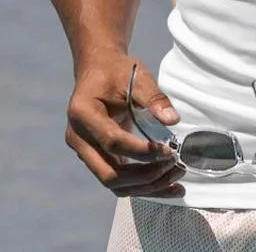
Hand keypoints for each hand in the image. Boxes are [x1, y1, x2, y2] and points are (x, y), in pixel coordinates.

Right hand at [65, 50, 185, 197]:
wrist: (99, 70)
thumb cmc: (117, 71)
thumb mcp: (137, 77)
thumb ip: (154, 98)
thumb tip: (173, 120)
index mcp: (83, 114)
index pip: (112, 142)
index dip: (141, 151)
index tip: (169, 151)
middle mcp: (78, 139)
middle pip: (109, 174)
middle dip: (145, 176)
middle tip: (175, 166)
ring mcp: (85, 152)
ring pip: (114, 184)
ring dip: (146, 186)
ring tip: (177, 178)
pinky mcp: (97, 158)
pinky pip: (118, 180)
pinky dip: (142, 186)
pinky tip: (168, 186)